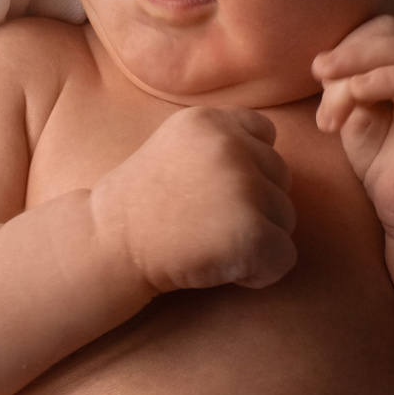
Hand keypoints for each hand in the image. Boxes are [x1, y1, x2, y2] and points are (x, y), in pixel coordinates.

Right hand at [89, 107, 297, 292]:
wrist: (108, 246)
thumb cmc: (144, 204)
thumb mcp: (177, 144)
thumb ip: (223, 140)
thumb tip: (274, 163)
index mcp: (212, 121)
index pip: (266, 137)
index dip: (248, 169)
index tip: (211, 191)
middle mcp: (231, 147)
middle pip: (280, 179)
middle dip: (255, 206)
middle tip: (205, 223)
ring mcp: (243, 189)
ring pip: (285, 218)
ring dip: (256, 238)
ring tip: (209, 242)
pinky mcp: (252, 233)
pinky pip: (283, 257)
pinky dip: (259, 273)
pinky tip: (220, 267)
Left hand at [314, 15, 393, 241]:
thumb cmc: (384, 163)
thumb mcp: (354, 116)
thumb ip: (345, 87)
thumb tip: (325, 66)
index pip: (378, 29)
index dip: (346, 42)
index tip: (318, 71)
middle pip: (391, 31)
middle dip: (349, 50)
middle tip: (318, 73)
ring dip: (360, 65)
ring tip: (332, 98)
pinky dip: (388, 80)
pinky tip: (358, 96)